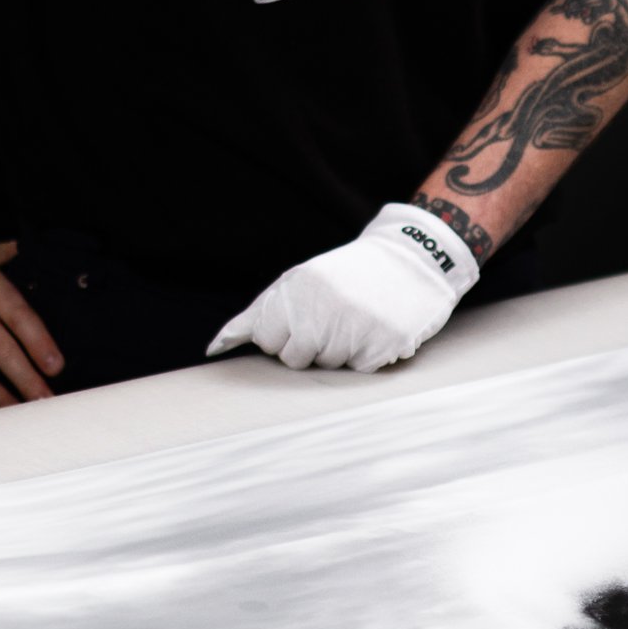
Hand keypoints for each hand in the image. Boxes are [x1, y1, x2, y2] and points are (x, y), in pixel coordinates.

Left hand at [207, 204, 479, 371]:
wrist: (414, 257)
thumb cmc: (348, 275)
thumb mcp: (299, 282)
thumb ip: (257, 315)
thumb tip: (213, 348)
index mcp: (298, 289)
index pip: (270, 342)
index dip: (286, 333)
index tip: (305, 314)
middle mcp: (324, 310)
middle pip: (295, 360)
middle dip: (310, 346)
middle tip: (333, 318)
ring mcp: (356, 328)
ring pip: (328, 368)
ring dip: (339, 351)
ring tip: (357, 319)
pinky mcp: (385, 344)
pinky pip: (359, 370)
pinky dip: (367, 355)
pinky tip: (376, 328)